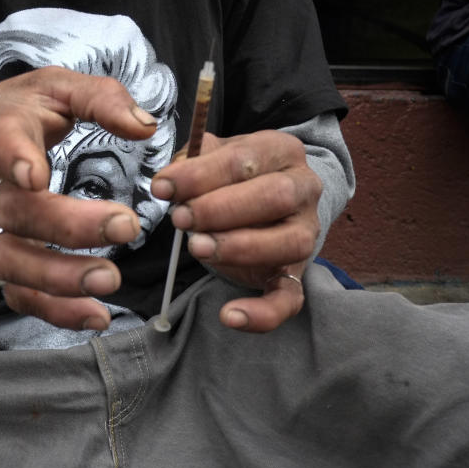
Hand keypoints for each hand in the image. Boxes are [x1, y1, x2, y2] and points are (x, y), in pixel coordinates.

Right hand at [0, 66, 157, 330]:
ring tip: (108, 281)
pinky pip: (17, 292)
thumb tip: (145, 127)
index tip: (36, 175)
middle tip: (125, 228)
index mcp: (0, 132)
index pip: (1, 143)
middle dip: (67, 226)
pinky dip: (53, 310)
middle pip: (16, 212)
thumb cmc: (22, 114)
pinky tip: (95, 315)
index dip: (16, 160)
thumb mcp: (57, 86)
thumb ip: (102, 99)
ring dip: (57, 277)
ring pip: (9, 260)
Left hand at [151, 130, 321, 331]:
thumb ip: (193, 160)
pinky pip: (289, 298)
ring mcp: (306, 234)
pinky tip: (229, 316)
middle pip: (274, 195)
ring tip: (197, 247)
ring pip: (288, 243)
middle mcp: (303, 189)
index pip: (244, 158)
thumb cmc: (234, 178)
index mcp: (281, 151)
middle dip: (220, 209)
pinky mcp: (297, 274)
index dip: (200, 174)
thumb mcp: (215, 157)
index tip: (162, 187)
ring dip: (238, 247)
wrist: (271, 204)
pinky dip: (262, 313)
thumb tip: (170, 180)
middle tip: (181, 218)